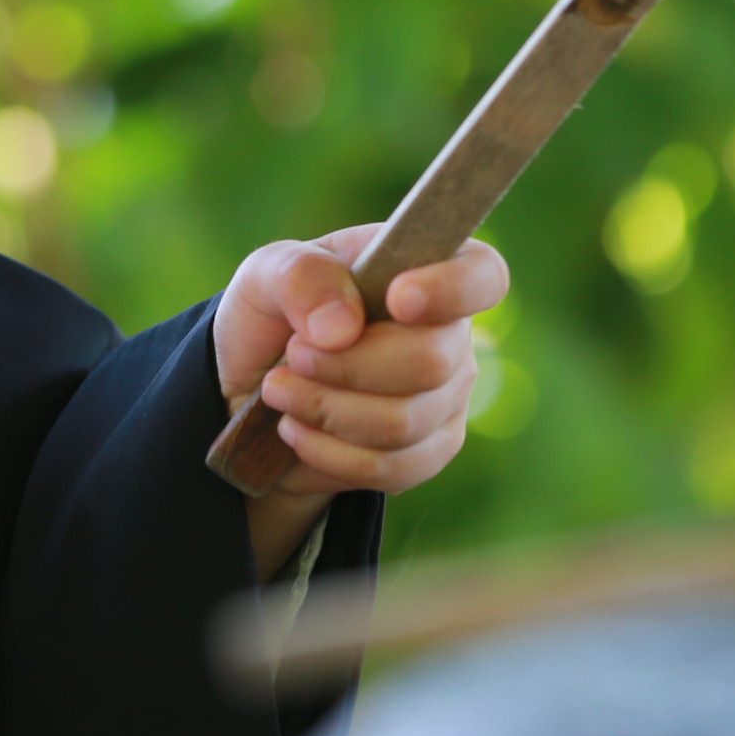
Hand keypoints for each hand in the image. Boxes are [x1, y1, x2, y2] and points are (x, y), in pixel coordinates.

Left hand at [214, 226, 506, 575]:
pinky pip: (392, 467)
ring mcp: (447, 396)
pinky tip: (295, 430)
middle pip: (431, 361)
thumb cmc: (272, 316)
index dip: (452, 288)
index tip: (398, 299)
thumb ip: (300, 278)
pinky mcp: (429, 452)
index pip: (481, 274)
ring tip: (279, 391)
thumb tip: (343, 326)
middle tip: (292, 356)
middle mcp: (450, 333)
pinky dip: (329, 453)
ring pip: (404, 422)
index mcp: (423, 268)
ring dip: (326, 410)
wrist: (253, 392)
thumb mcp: (264, 275)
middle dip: (346, 366)